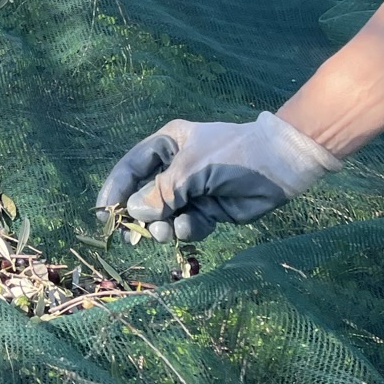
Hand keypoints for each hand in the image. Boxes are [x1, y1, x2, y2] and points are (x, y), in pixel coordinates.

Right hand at [95, 112, 341, 241]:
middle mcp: (175, 168)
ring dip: (163, 227)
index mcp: (167, 145)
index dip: (115, 190)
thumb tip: (134, 213)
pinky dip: (187, 229)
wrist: (279, 165)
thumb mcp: (190, 169)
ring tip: (167, 234)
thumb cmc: (231, 154)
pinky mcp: (209, 210)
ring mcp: (192, 191)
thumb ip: (160, 193)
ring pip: (165, 216)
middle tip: (131, 238)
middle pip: (145, 196)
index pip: (131, 168)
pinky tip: (193, 226)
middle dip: (139, 217)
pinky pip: (187, 225)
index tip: (103, 214)